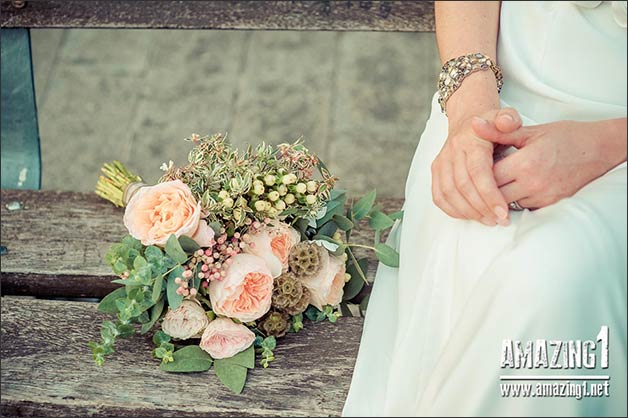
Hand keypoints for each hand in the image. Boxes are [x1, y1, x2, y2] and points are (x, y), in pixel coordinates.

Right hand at [431, 108, 520, 225]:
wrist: (468, 119)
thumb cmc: (492, 122)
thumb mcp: (506, 116)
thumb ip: (510, 119)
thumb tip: (507, 123)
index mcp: (471, 140)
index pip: (478, 172)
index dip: (489, 195)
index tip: (503, 212)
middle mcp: (452, 151)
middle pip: (463, 186)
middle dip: (482, 208)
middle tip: (500, 220)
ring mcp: (441, 162)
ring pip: (449, 193)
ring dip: (468, 212)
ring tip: (488, 220)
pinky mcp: (436, 171)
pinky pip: (439, 196)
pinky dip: (453, 210)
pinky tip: (470, 216)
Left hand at [472, 113, 625, 208]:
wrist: (600, 150)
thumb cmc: (566, 137)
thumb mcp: (530, 131)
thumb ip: (499, 132)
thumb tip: (474, 123)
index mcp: (527, 162)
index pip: (489, 175)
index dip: (479, 171)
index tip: (478, 163)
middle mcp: (534, 183)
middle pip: (495, 193)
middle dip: (486, 186)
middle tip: (483, 175)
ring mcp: (543, 197)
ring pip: (507, 203)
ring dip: (499, 194)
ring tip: (499, 179)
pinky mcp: (551, 204)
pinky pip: (523, 206)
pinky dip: (515, 199)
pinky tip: (515, 186)